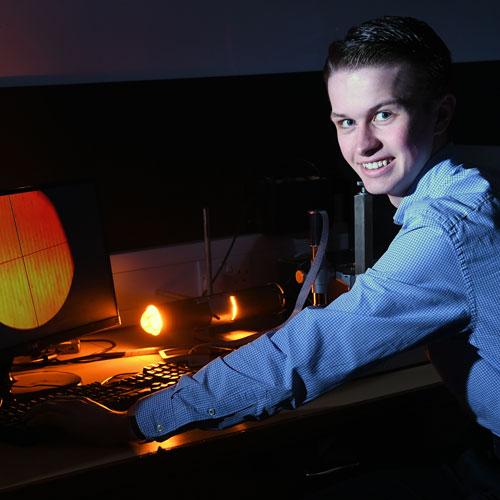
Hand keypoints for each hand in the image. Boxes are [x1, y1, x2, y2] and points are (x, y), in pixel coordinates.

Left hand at [24, 396, 138, 444]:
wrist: (116, 425)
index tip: (40, 411)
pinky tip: (31, 424)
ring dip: (33, 413)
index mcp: (82, 400)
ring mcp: (71, 409)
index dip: (47, 405)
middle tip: (28, 415)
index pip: (59, 400)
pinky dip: (36, 419)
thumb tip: (78, 420)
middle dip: (36, 408)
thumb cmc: (110, 424)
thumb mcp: (95, 415)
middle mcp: (75, 402)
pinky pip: (47, 417)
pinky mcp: (68, 418)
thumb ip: (85, 414)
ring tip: (26, 419)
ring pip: (46, 407)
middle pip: (50, 401)